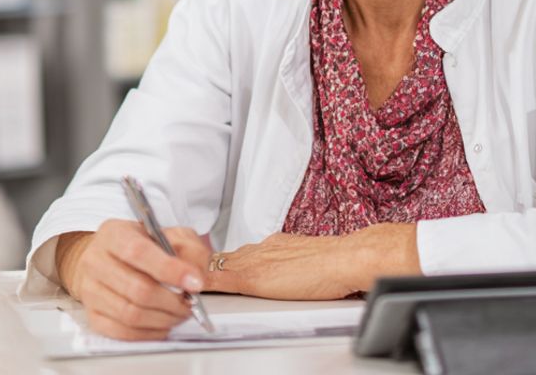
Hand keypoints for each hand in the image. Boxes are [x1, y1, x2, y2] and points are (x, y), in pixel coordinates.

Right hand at [55, 220, 210, 340]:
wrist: (108, 260)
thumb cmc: (142, 247)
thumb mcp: (169, 234)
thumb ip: (188, 249)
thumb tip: (196, 277)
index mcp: (114, 233)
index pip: (139, 252)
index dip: (169, 270)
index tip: (195, 283)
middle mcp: (96, 260)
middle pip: (137, 289)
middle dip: (172, 301)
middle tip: (191, 303)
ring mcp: (90, 290)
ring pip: (131, 314)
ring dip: (164, 319)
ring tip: (179, 313)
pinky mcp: (92, 315)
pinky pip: (122, 332)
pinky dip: (149, 333)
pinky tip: (162, 324)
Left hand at [204, 223, 419, 299]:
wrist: (343, 259)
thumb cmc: (335, 263)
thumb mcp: (307, 258)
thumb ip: (293, 262)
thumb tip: (295, 271)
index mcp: (274, 244)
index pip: (242, 253)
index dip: (228, 263)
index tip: (219, 269)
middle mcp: (260, 249)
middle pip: (224, 257)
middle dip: (210, 267)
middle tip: (197, 277)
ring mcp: (253, 261)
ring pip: (217, 264)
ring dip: (205, 274)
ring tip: (193, 284)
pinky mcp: (252, 278)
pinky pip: (219, 279)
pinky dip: (204, 283)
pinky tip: (193, 290)